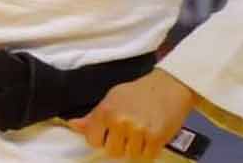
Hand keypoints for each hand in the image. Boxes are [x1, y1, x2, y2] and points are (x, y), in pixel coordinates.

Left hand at [66, 68, 194, 159]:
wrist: (169, 86)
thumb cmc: (140, 92)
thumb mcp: (113, 98)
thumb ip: (94, 116)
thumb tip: (73, 125)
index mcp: (106, 110)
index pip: (93, 140)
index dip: (102, 138)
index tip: (110, 133)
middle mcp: (119, 120)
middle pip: (112, 151)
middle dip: (120, 145)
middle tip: (130, 131)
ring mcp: (137, 130)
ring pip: (130, 156)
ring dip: (136, 148)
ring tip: (142, 132)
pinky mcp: (155, 138)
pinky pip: (146, 157)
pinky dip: (149, 151)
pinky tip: (151, 137)